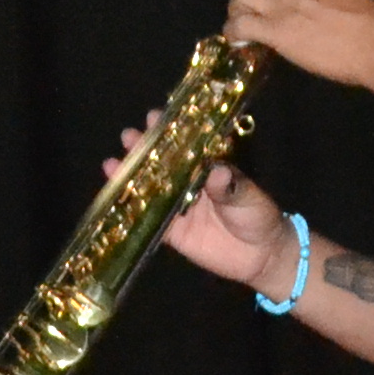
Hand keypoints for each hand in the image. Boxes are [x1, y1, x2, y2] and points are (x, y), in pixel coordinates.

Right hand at [107, 108, 288, 291]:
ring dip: (130, 178)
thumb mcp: (249, 197)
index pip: (185, 146)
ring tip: (111, 165)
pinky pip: (148, 223)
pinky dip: (131, 214)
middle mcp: (188, 184)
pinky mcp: (172, 234)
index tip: (156, 117)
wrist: (261, 257)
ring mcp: (177, 208)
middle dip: (143, 150)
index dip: (169, 131)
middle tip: (128, 137)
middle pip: (160, 164)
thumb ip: (232, 187)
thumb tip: (219, 172)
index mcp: (207, 168)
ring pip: (149, 190)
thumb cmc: (258, 217)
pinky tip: (114, 202)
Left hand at [220, 0, 373, 85]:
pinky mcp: (274, 30)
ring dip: (236, 8)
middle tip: (250, 8)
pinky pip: (240, 24)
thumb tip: (317, 6)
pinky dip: (233, 31)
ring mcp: (280, 5)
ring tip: (240, 23)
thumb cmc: (371, 23)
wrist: (373, 41)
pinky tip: (237, 41)